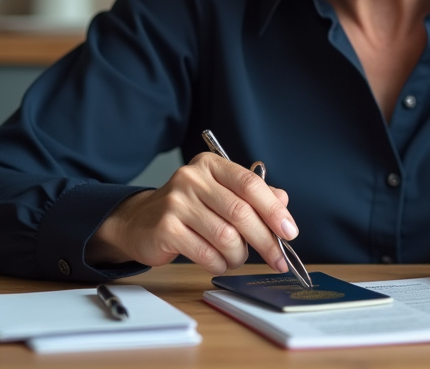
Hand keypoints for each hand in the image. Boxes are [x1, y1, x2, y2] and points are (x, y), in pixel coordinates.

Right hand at [85, 152, 297, 275]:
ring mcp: (176, 203)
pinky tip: (219, 262)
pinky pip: (206, 254)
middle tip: (278, 259)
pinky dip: (220, 264)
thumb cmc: (189, 208)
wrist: (140, 222)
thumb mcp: (221, 194)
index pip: (250, 185)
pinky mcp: (165, 229)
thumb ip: (253, 197)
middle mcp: (192, 179)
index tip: (289, 231)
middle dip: (265, 241)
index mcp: (211, 166)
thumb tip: (283, 204)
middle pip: (241, 212)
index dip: (274, 210)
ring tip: (237, 257)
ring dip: (239, 255)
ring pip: (226, 237)